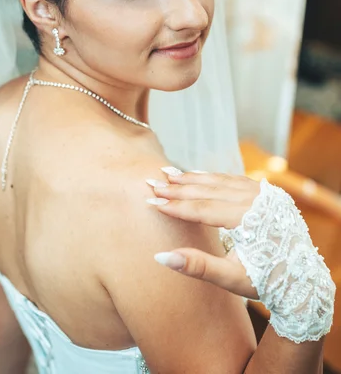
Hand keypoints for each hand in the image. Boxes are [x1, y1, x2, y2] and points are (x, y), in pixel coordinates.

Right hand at [148, 169, 260, 298]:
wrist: (303, 278)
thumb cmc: (267, 281)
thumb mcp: (231, 279)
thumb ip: (197, 266)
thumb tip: (161, 257)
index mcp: (249, 218)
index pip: (202, 208)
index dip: (175, 206)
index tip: (151, 202)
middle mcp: (257, 199)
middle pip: (208, 189)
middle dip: (178, 187)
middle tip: (152, 181)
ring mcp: (263, 192)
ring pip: (220, 181)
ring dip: (192, 178)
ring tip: (168, 173)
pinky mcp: (265, 192)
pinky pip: (232, 180)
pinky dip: (211, 177)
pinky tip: (195, 175)